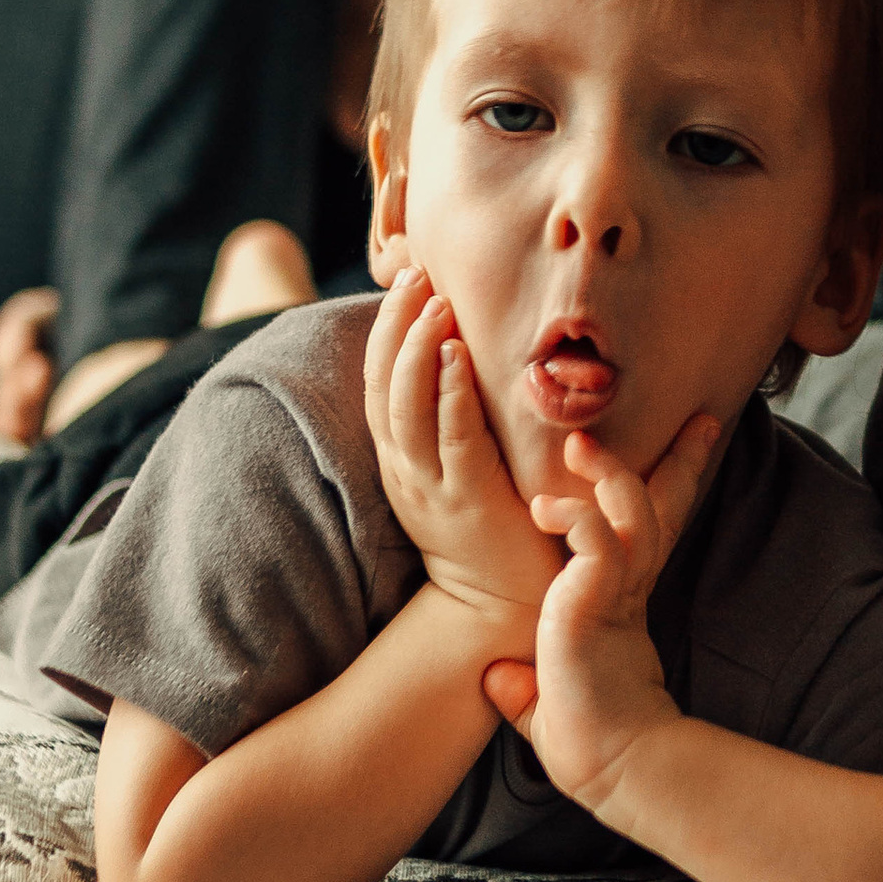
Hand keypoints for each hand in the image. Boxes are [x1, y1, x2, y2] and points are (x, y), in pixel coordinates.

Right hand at [364, 265, 560, 640]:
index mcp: (401, 457)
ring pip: (407, 407)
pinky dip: (451, 393)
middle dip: (396, 324)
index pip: (379, 380)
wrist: (503, 606)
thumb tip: (464, 355)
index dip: (388, 328)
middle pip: (384, 383)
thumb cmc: (493, 527)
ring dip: (418, 348)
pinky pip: (451, 439)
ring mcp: (431, 486)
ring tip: (434, 302)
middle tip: (414, 275)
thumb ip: (455, 417)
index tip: (407, 280)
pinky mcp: (466, 501)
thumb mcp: (460, 466)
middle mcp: (405, 468)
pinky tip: (460, 357)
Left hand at [483, 409, 722, 817]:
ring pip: (630, 512)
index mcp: (620, 602)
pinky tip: (547, 507)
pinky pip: (596, 540)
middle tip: (698, 422)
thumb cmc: (585, 740)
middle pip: (659, 508)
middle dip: (680, 463)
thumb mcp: (548, 700)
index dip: (662, 500)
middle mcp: (629, 589)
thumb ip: (526, 686)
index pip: (646, 537)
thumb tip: (499, 682)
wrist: (608, 764)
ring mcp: (619, 592)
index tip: (668, 479)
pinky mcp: (600, 600)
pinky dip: (576, 516)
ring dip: (608, 473)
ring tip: (578, 443)